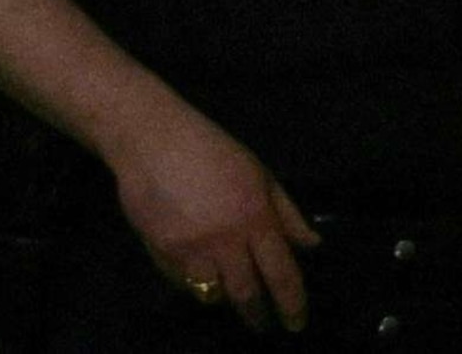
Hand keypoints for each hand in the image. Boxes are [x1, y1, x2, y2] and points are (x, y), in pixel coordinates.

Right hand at [110, 101, 318, 334]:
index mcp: (256, 218)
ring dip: (224, 298)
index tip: (296, 323)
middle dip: (257, 316)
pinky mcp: (162, 251)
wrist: (149, 138)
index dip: (292, 305)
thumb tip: (312, 246)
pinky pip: (182, 282)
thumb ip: (286, 213)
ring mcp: (191, 248)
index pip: (282, 274)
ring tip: (227, 293)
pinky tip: (195, 271)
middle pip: (247, 295)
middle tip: (262, 324)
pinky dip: (192, 282)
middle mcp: (226, 240)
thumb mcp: (258, 172)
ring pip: (214, 295)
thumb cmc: (210, 149)